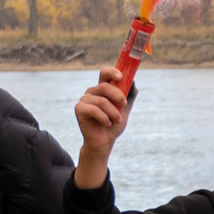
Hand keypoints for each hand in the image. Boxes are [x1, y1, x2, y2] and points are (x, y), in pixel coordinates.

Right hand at [71, 70, 129, 188]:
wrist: (105, 141)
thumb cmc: (114, 124)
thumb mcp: (125, 109)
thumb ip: (129, 96)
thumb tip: (134, 84)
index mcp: (103, 89)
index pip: (105, 73)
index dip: (112, 72)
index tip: (121, 77)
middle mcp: (92, 92)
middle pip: (105, 86)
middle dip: (118, 96)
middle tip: (124, 105)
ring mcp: (85, 100)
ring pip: (102, 101)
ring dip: (113, 112)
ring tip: (116, 121)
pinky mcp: (79, 109)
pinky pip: (94, 110)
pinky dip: (104, 118)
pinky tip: (107, 123)